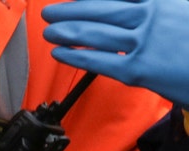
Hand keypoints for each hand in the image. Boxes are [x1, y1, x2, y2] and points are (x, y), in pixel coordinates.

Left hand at [46, 0, 188, 104]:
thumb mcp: (181, 11)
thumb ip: (163, 8)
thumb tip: (139, 9)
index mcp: (163, 0)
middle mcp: (152, 16)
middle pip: (100, 9)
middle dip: (71, 10)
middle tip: (50, 11)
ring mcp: (145, 42)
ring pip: (95, 33)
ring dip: (67, 30)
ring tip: (49, 30)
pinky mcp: (139, 69)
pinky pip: (99, 61)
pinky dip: (75, 56)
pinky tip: (60, 52)